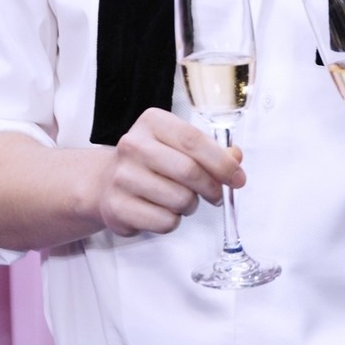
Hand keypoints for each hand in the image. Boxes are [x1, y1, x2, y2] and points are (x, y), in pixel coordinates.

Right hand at [97, 107, 245, 237]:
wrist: (106, 181)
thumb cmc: (151, 162)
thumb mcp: (178, 145)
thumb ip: (210, 150)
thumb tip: (235, 158)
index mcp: (152, 122)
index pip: (194, 140)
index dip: (221, 162)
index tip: (237, 178)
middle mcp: (133, 145)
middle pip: (189, 171)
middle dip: (212, 188)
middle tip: (216, 195)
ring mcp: (122, 176)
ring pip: (180, 200)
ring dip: (190, 205)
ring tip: (180, 198)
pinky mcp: (117, 207)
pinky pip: (165, 221)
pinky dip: (172, 221)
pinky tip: (162, 210)